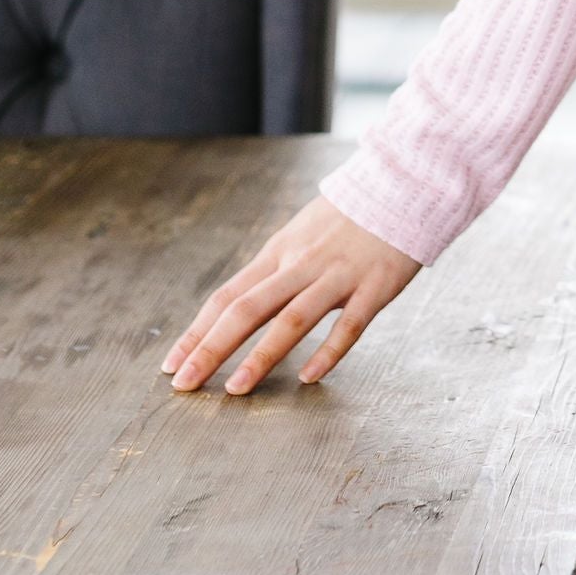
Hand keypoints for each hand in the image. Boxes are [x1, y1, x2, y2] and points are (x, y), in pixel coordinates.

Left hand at [163, 197, 420, 395]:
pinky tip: (309, 377)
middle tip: (186, 385)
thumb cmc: (349, 217)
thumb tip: (236, 307)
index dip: (197, 332)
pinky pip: (349, 324)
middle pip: (247, 309)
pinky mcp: (374, 286)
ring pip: (292, 318)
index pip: (227, 296)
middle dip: (212, 349)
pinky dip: (328, 351)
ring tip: (236, 389)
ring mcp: (338, 275)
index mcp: (279, 253)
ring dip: (261, 355)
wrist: (402, 184)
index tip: (172, 366)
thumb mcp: (300, 234)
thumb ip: (273, 270)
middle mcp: (301, 264)